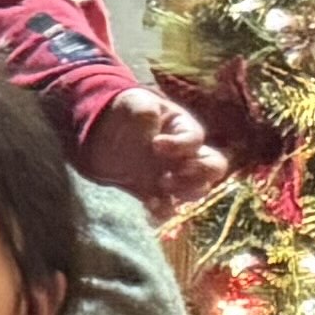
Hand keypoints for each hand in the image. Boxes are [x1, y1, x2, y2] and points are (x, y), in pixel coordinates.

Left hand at [83, 86, 233, 213]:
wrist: (100, 132)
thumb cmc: (124, 111)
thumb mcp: (133, 103)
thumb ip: (145, 113)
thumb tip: (154, 139)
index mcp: (183, 128)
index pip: (196, 138)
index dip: (180, 145)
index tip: (155, 145)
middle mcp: (185, 153)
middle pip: (214, 167)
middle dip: (200, 174)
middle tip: (173, 173)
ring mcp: (172, 174)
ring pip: (197, 190)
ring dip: (185, 193)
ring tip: (161, 185)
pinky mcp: (154, 192)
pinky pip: (168, 207)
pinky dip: (162, 211)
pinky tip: (149, 206)